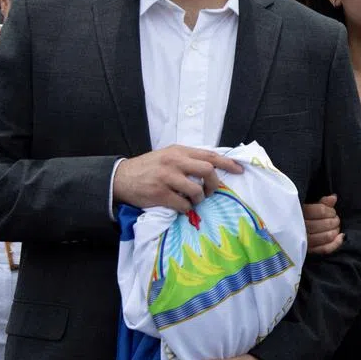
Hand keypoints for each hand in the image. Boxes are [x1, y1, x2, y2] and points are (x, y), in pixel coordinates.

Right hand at [113, 145, 243, 212]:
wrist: (121, 177)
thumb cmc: (148, 168)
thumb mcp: (168, 156)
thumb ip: (187, 159)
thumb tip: (212, 167)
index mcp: (179, 151)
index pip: (209, 155)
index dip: (227, 163)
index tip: (239, 170)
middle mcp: (174, 161)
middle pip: (208, 170)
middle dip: (214, 184)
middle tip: (210, 192)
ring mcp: (167, 177)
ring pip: (196, 190)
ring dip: (199, 199)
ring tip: (192, 200)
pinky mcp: (160, 194)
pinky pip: (183, 205)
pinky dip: (186, 208)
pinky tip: (180, 206)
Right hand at [303, 195, 342, 254]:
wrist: (290, 234)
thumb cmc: (303, 217)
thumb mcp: (310, 207)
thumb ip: (322, 203)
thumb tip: (334, 198)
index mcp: (300, 214)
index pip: (321, 211)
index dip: (330, 211)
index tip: (331, 211)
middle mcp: (301, 228)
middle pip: (327, 224)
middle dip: (335, 220)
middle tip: (335, 219)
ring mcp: (305, 241)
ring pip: (327, 236)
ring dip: (336, 230)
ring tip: (335, 227)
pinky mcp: (310, 251)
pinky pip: (326, 249)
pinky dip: (336, 243)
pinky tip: (341, 236)